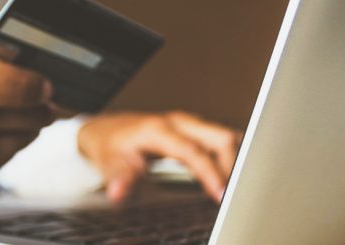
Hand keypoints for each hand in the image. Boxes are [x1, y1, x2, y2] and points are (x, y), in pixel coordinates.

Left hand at [78, 111, 241, 202]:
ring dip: (235, 161)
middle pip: (220, 138)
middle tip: (234, 195)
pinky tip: (231, 176)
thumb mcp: (109, 162)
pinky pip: (220, 141)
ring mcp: (188, 124)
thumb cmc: (110, 145)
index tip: (221, 194)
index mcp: (159, 129)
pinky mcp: (193, 130)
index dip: (210, 173)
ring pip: (225, 137)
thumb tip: (118, 193)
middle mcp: (178, 122)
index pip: (193, 151)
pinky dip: (230, 157)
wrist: (107, 130)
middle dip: (233, 166)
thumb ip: (119, 178)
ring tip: (237, 187)